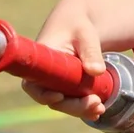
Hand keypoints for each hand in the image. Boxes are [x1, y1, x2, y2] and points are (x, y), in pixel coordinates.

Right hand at [21, 0, 107, 121]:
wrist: (79, 22)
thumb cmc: (78, 24)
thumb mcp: (86, 34)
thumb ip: (91, 50)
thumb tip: (96, 71)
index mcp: (41, 59)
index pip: (33, 83)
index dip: (43, 94)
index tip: (60, 96)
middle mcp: (43, 74)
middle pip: (51, 98)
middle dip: (72, 106)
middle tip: (96, 104)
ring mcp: (53, 81)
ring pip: (63, 102)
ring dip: (80, 109)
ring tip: (100, 108)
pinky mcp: (64, 85)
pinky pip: (70, 99)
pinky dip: (83, 106)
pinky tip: (98, 110)